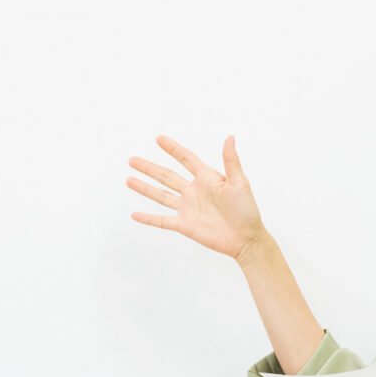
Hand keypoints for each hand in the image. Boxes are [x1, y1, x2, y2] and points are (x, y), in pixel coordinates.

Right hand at [127, 135, 266, 261]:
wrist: (246, 239)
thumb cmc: (247, 210)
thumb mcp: (240, 182)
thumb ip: (231, 161)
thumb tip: (230, 137)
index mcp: (207, 178)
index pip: (186, 159)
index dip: (173, 149)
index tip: (159, 139)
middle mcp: (194, 191)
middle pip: (167, 176)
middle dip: (149, 167)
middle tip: (132, 159)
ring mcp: (188, 208)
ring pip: (161, 195)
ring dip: (144, 188)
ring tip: (129, 179)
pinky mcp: (184, 225)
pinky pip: (162, 220)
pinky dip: (148, 218)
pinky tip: (134, 214)